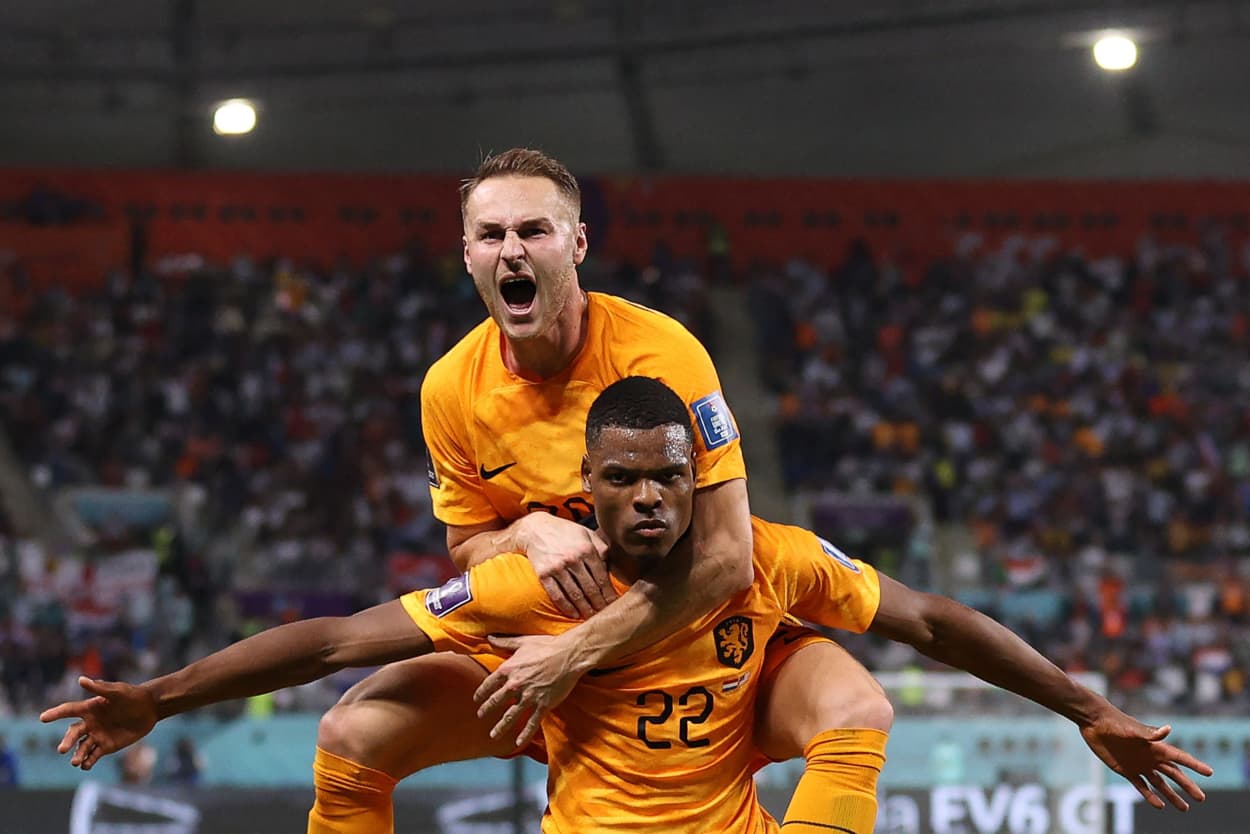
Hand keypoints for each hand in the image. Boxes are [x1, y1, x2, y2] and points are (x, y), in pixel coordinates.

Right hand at [39, 676, 158, 770]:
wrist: (150, 708)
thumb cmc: (132, 696)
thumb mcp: (117, 691)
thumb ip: (99, 688)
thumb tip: (81, 679)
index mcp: (89, 708)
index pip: (69, 710)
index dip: (55, 713)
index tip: (43, 718)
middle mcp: (90, 723)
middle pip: (73, 733)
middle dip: (67, 742)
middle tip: (62, 749)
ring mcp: (97, 735)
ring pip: (82, 747)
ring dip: (77, 755)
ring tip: (76, 762)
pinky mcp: (106, 746)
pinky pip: (94, 756)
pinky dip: (88, 762)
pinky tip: (86, 765)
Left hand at [474, 634, 582, 747]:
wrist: (569, 655)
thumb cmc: (547, 645)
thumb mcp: (523, 641)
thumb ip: (504, 642)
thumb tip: (489, 637)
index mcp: (509, 669)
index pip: (489, 684)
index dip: (481, 693)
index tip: (477, 699)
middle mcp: (515, 685)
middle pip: (496, 701)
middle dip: (487, 710)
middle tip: (480, 716)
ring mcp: (529, 696)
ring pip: (511, 716)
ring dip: (500, 727)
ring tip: (493, 735)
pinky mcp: (543, 705)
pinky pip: (531, 723)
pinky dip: (524, 735)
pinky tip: (517, 743)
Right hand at [517, 513, 615, 617]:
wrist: (535, 529)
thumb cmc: (564, 532)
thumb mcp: (586, 533)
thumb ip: (601, 547)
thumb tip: (610, 567)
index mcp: (586, 549)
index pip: (601, 577)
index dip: (608, 593)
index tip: (613, 603)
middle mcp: (573, 559)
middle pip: (590, 588)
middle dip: (599, 604)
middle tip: (604, 614)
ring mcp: (558, 567)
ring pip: (575, 594)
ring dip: (585, 608)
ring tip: (591, 617)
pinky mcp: (544, 575)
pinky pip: (557, 595)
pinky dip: (566, 607)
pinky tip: (573, 614)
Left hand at [1079, 710, 1213, 810]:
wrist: (1094, 722)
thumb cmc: (1115, 722)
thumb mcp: (1132, 729)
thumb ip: (1150, 733)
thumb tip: (1168, 729)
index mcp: (1155, 747)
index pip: (1180, 757)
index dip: (1195, 765)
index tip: (1209, 772)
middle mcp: (1150, 757)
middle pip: (1174, 774)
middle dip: (1187, 786)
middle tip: (1201, 798)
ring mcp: (1138, 764)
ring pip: (1160, 783)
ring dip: (1171, 795)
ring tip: (1185, 808)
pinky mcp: (1125, 770)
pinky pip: (1141, 786)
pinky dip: (1150, 796)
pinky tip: (1159, 805)